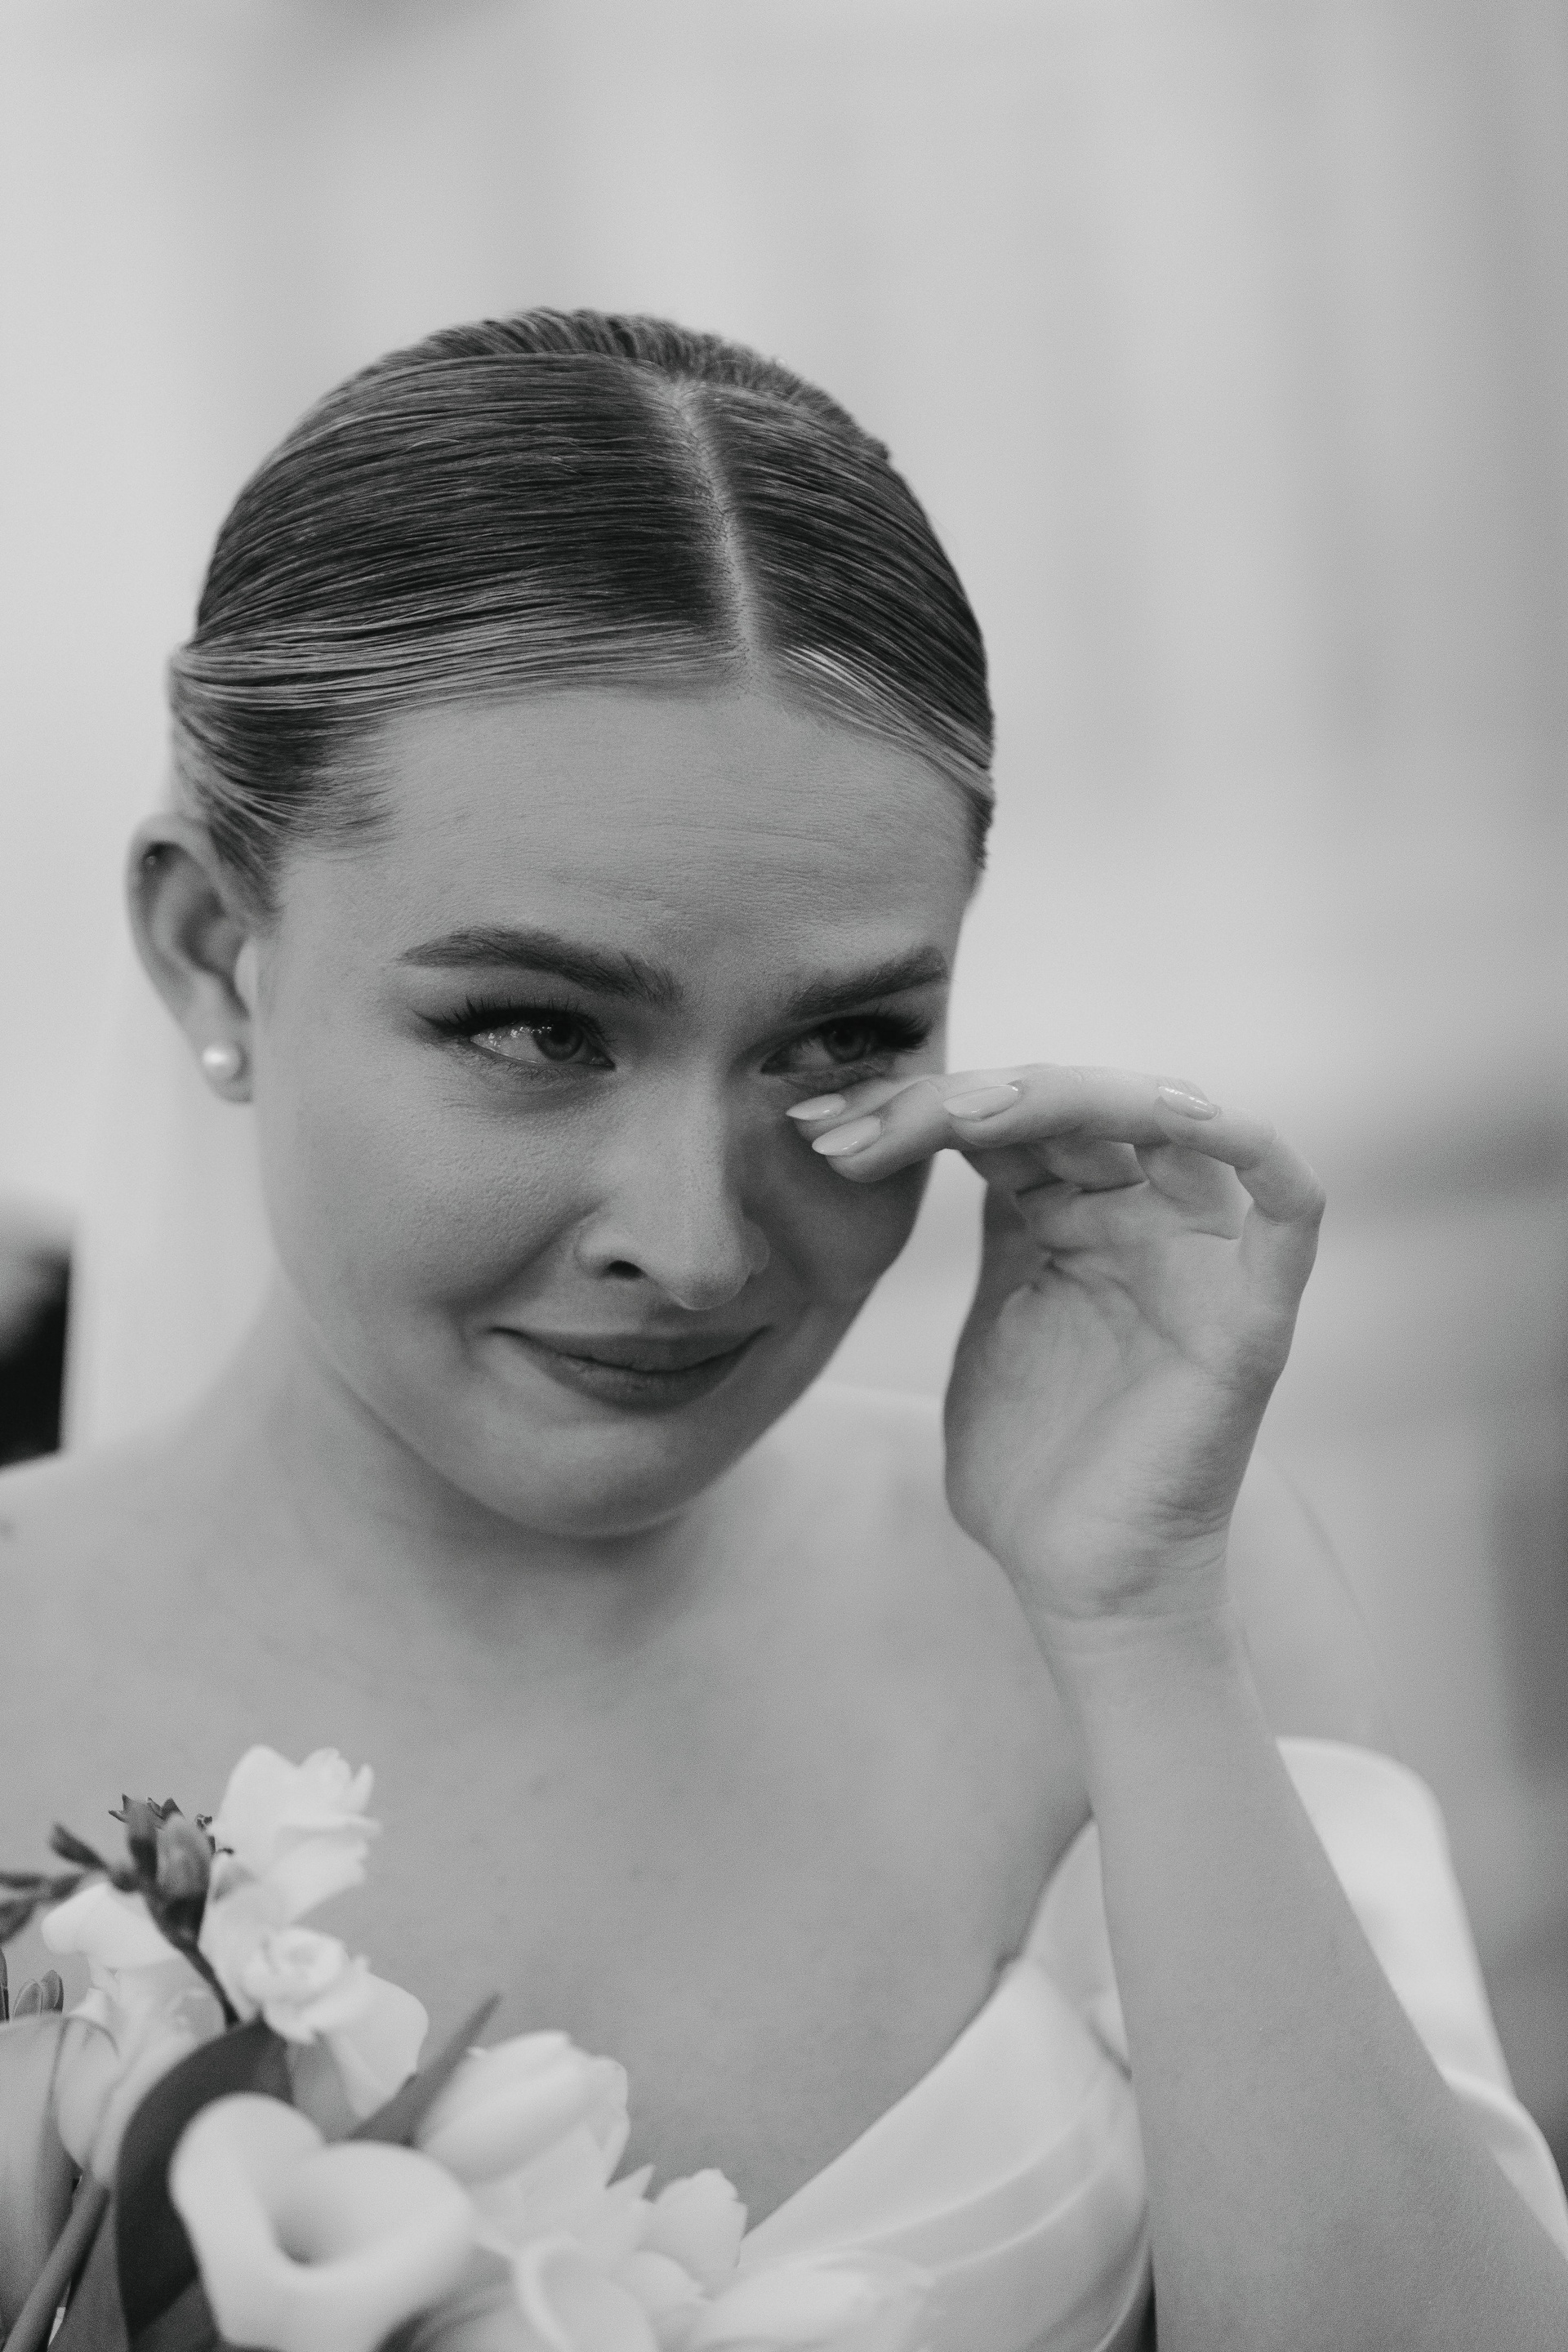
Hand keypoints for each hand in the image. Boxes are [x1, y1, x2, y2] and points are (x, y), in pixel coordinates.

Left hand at [792, 1068, 1324, 1639]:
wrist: (1076, 1580)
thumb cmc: (1031, 1468)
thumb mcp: (992, 1321)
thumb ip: (993, 1231)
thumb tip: (924, 1133)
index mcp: (1076, 1218)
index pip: (1007, 1123)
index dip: (914, 1109)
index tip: (815, 1130)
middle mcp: (1143, 1219)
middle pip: (1067, 1107)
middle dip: (952, 1102)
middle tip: (847, 1130)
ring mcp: (1199, 1259)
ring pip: (1157, 1121)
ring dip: (1055, 1099)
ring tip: (954, 1115)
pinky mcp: (1250, 1315)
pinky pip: (1289, 1206)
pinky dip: (1253, 1144)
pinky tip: (1179, 1114)